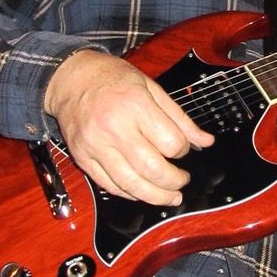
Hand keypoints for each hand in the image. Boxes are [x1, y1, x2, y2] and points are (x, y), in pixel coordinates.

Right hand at [44, 50, 213, 204]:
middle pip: (151, 168)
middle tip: (182, 181)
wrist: (71, 79)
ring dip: (155, 196)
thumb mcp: (151, 87)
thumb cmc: (112, 79)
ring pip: (130, 183)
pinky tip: (142, 192)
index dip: (183, 150)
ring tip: (170, 197)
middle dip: (173, 181)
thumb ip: (179, 117)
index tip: (184, 149)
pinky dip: (129, 193)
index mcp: (135, 105)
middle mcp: (114, 127)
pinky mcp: (83, 157)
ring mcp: (96, 145)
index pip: (169, 141)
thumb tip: (205, 141)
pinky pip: (109, 185)